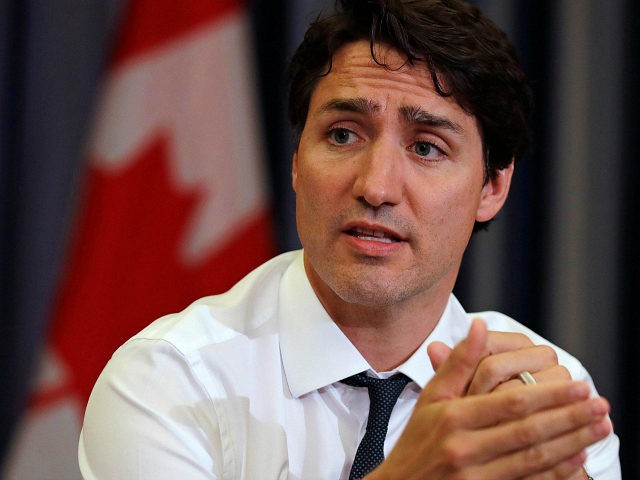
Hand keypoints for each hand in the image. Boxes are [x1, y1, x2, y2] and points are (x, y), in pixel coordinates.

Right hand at [367, 320, 611, 479]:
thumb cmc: (418, 438)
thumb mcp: (431, 396)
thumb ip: (458, 362)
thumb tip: (479, 325)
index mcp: (453, 417)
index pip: (510, 403)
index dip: (548, 395)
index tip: (578, 386)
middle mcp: (465, 446)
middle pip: (528, 431)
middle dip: (569, 417)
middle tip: (599, 404)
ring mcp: (476, 475)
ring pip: (534, 459)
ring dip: (571, 443)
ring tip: (599, 428)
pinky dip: (557, 471)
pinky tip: (577, 457)